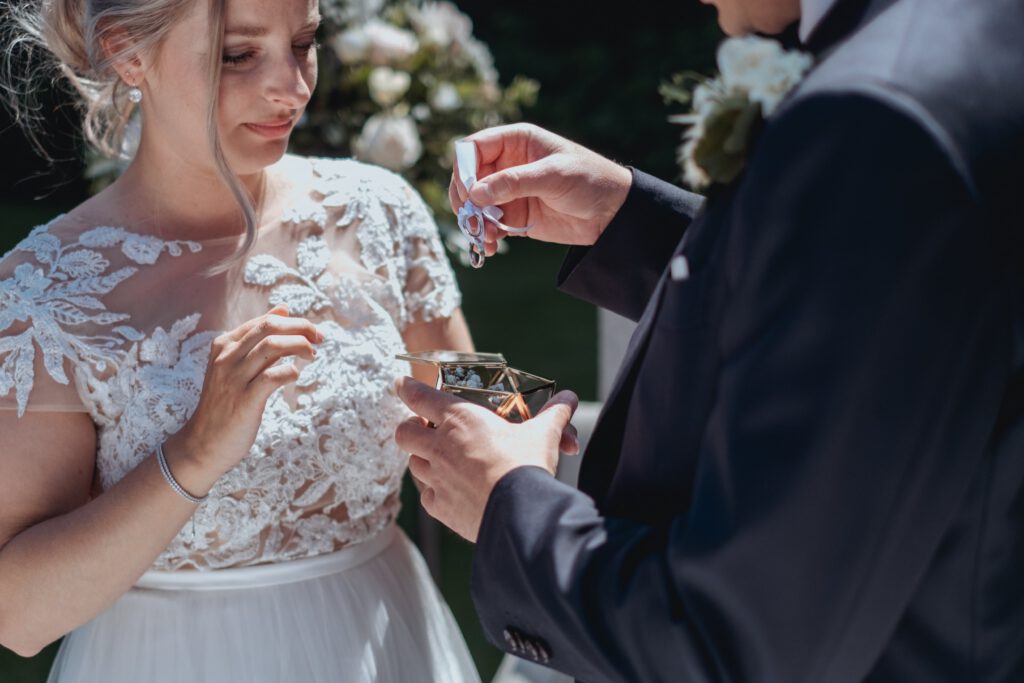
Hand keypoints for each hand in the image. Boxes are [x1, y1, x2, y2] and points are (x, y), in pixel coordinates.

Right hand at [164, 304, 321, 492]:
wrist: (204, 443)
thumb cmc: (226, 402)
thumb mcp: (237, 365)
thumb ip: (259, 339)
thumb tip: (283, 309)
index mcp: (224, 345)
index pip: (264, 321)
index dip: (293, 322)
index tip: (313, 332)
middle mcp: (226, 357)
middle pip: (269, 327)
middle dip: (300, 327)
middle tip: (319, 338)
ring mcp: (233, 378)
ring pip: (272, 346)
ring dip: (299, 346)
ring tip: (313, 355)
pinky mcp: (244, 400)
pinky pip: (272, 376)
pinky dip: (290, 371)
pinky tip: (295, 376)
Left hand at [394, 376, 579, 541]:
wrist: (519, 513)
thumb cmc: (526, 466)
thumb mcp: (542, 434)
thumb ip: (554, 413)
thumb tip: (570, 397)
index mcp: (460, 419)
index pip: (419, 397)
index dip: (407, 387)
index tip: (401, 383)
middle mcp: (441, 446)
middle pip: (404, 432)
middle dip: (409, 428)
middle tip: (424, 429)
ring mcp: (437, 478)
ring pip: (413, 463)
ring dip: (422, 458)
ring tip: (438, 459)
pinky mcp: (440, 506)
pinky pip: (427, 494)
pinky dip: (434, 491)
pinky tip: (449, 491)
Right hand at [448, 123, 632, 253]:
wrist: (613, 212)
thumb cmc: (589, 179)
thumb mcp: (553, 175)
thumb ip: (514, 182)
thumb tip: (476, 193)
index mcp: (516, 141)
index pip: (473, 148)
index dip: (465, 169)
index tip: (470, 193)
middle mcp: (507, 164)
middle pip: (468, 179)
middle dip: (466, 200)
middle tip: (472, 219)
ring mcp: (509, 192)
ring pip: (475, 205)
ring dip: (473, 222)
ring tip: (485, 238)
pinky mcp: (514, 216)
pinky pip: (489, 225)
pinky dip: (485, 236)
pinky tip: (490, 247)